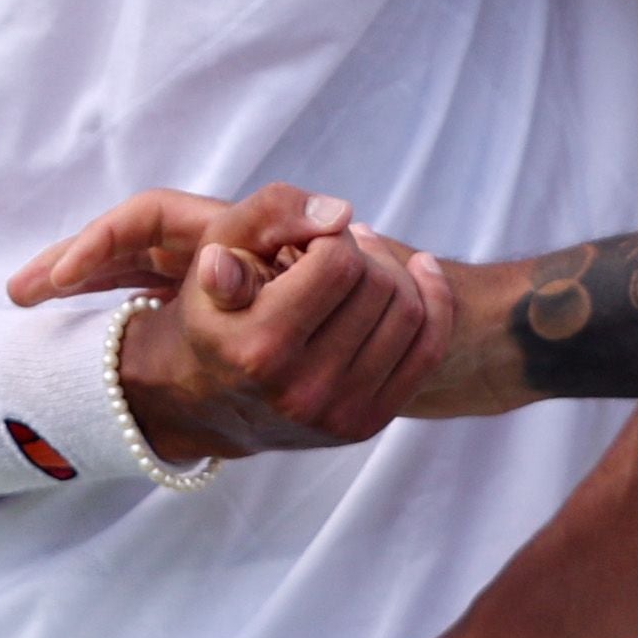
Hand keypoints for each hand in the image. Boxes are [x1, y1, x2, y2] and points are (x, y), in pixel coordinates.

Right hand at [49, 187, 446, 458]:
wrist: (204, 398)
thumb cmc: (214, 310)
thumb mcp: (216, 249)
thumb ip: (266, 215)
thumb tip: (339, 212)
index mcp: (258, 346)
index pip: (337, 263)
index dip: (329, 235)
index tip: (309, 240)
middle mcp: (300, 390)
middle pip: (377, 286)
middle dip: (361, 252)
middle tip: (337, 246)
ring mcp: (337, 414)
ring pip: (408, 312)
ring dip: (393, 271)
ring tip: (361, 262)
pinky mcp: (365, 425)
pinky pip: (427, 350)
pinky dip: (433, 302)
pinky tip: (419, 272)